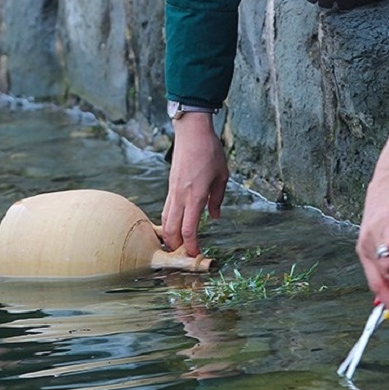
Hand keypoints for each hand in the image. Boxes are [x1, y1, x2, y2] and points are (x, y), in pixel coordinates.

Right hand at [162, 113, 227, 256]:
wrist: (191, 133)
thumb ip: (217, 199)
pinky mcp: (170, 187)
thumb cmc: (209, 152)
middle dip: (176, 246)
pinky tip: (174, 227)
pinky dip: (168, 222)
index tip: (196, 255)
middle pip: (172, 230)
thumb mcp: (222, 176)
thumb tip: (214, 216)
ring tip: (177, 245)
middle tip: (184, 256)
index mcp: (195, 196)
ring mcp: (172, 192)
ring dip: (170, 236)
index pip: (189, 229)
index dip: (192, 246)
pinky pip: (166, 210)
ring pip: (166, 221)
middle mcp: (180, 197)